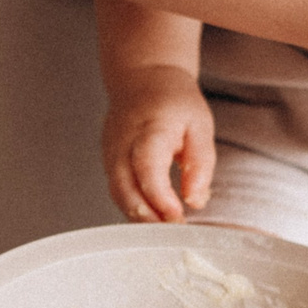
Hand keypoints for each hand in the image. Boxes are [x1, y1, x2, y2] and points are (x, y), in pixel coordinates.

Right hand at [103, 65, 215, 221]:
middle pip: (124, 188)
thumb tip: (195, 200)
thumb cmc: (174, 101)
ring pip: (117, 193)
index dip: (160, 197)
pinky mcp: (107, 160)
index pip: (147, 168)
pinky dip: (133, 206)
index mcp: (150, 128)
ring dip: (139, 216)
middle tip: (174, 229)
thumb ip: (200, 163)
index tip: (178, 215)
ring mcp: (110, 151)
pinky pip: (116, 189)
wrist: (142, 77)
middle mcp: (123, 141)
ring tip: (165, 227)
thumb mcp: (200, 124)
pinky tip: (152, 214)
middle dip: (147, 216)